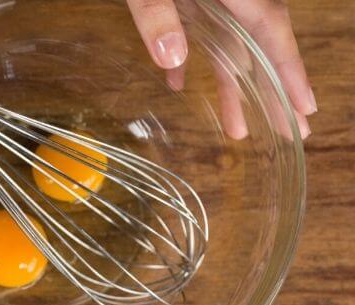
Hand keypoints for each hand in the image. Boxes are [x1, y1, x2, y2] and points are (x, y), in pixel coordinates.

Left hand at [128, 0, 314, 138]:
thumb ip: (157, 13)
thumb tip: (172, 61)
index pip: (268, 32)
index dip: (289, 72)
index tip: (305, 108)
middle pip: (255, 43)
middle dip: (271, 90)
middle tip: (290, 133)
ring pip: (226, 41)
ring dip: (231, 84)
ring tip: (240, 129)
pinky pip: (193, 25)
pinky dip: (187, 55)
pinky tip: (177, 84)